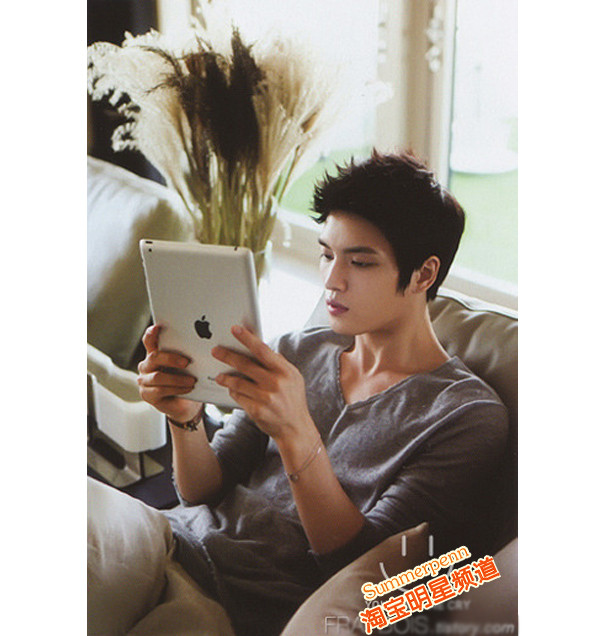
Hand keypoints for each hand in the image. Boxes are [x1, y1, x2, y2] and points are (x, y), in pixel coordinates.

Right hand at [137, 325, 201, 422]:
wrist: (184, 404)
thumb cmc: (185, 379)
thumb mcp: (187, 365)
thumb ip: (186, 354)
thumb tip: (201, 344)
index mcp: (155, 354)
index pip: (149, 341)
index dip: (151, 334)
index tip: (158, 327)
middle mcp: (147, 365)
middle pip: (154, 357)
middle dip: (171, 358)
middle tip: (187, 362)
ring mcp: (145, 380)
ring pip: (158, 376)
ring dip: (177, 378)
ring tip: (192, 380)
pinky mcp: (147, 394)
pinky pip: (160, 390)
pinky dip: (177, 388)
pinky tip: (188, 388)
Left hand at [212, 326, 314, 442]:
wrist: (295, 429)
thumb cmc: (292, 400)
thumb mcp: (293, 377)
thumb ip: (278, 362)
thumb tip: (261, 345)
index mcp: (285, 371)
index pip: (263, 350)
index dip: (247, 338)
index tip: (235, 329)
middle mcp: (276, 383)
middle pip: (246, 365)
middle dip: (228, 355)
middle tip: (216, 350)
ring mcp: (266, 398)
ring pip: (238, 382)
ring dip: (225, 378)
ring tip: (219, 376)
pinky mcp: (256, 411)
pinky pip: (238, 397)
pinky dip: (233, 392)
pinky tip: (231, 390)